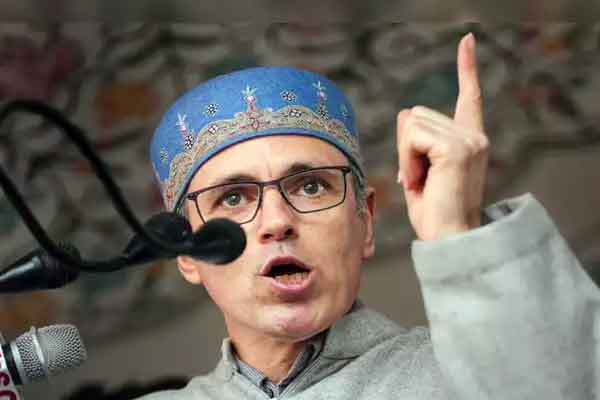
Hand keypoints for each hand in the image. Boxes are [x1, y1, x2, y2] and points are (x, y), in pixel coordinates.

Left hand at [396, 33, 488, 240]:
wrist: (448, 240)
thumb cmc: (433, 212)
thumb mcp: (416, 170)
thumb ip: (414, 140)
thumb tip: (406, 111)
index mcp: (468, 138)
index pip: (469, 96)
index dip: (466, 68)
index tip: (467, 41)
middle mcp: (474, 134)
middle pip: (416, 114)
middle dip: (405, 146)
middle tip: (416, 178)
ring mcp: (470, 139)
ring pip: (412, 124)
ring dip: (405, 155)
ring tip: (420, 181)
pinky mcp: (458, 147)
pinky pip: (413, 137)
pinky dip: (407, 159)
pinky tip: (419, 180)